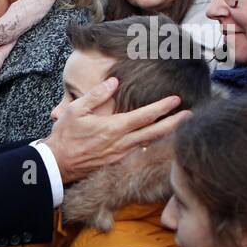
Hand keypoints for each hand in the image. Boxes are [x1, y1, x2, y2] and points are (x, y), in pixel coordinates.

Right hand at [41, 77, 188, 183]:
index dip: (162, 108)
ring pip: (149, 144)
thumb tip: (114, 82)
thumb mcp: (75, 110)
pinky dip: (151, 145)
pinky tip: (159, 141)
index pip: (144, 116)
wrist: (56, 164)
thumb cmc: (64, 136)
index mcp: (113, 128)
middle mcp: (121, 143)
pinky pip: (139, 152)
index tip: (176, 100)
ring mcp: (120, 155)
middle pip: (154, 133)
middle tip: (190, 115)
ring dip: (165, 135)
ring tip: (179, 126)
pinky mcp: (117, 163)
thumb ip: (96, 95)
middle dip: (174, 124)